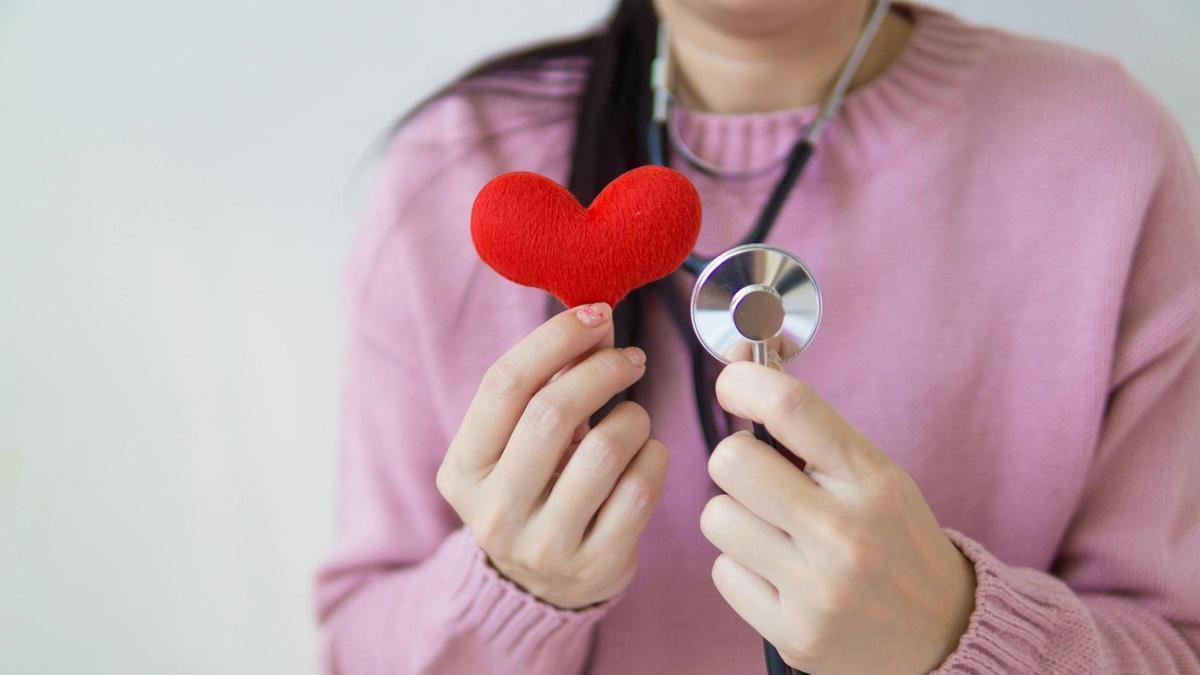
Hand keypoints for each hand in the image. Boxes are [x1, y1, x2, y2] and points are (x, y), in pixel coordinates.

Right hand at [436, 303, 667, 609]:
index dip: (556, 339)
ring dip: (633, 417)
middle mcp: (493, 512)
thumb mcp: (519, 442)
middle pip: (552, 412)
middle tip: (631, 358)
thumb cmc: (535, 488)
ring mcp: (543, 546)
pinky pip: (641, 489)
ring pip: (606, 450)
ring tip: (634, 417)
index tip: (596, 314)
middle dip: (602, 370)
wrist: (544, 586)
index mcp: (462, 471)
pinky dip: (654, 457)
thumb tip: (597, 322)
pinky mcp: (595, 566)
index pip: (504, 384)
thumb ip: (547, 384)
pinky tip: (647, 455)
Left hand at [700, 362, 975, 674]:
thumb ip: (810, 427)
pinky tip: (780, 575)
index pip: (791, 407)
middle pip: (732, 462)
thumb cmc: (894, 537)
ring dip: (735, 519)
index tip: (733, 384)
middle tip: (759, 477)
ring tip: (775, 532)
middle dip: (734, 461)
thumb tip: (743, 363)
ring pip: (717, 518)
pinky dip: (742, 569)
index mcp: (871, 480)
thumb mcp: (873, 474)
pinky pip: (722, 573)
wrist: (945, 632)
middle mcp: (846, 533)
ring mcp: (819, 589)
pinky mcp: (795, 634)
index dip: (744, 382)